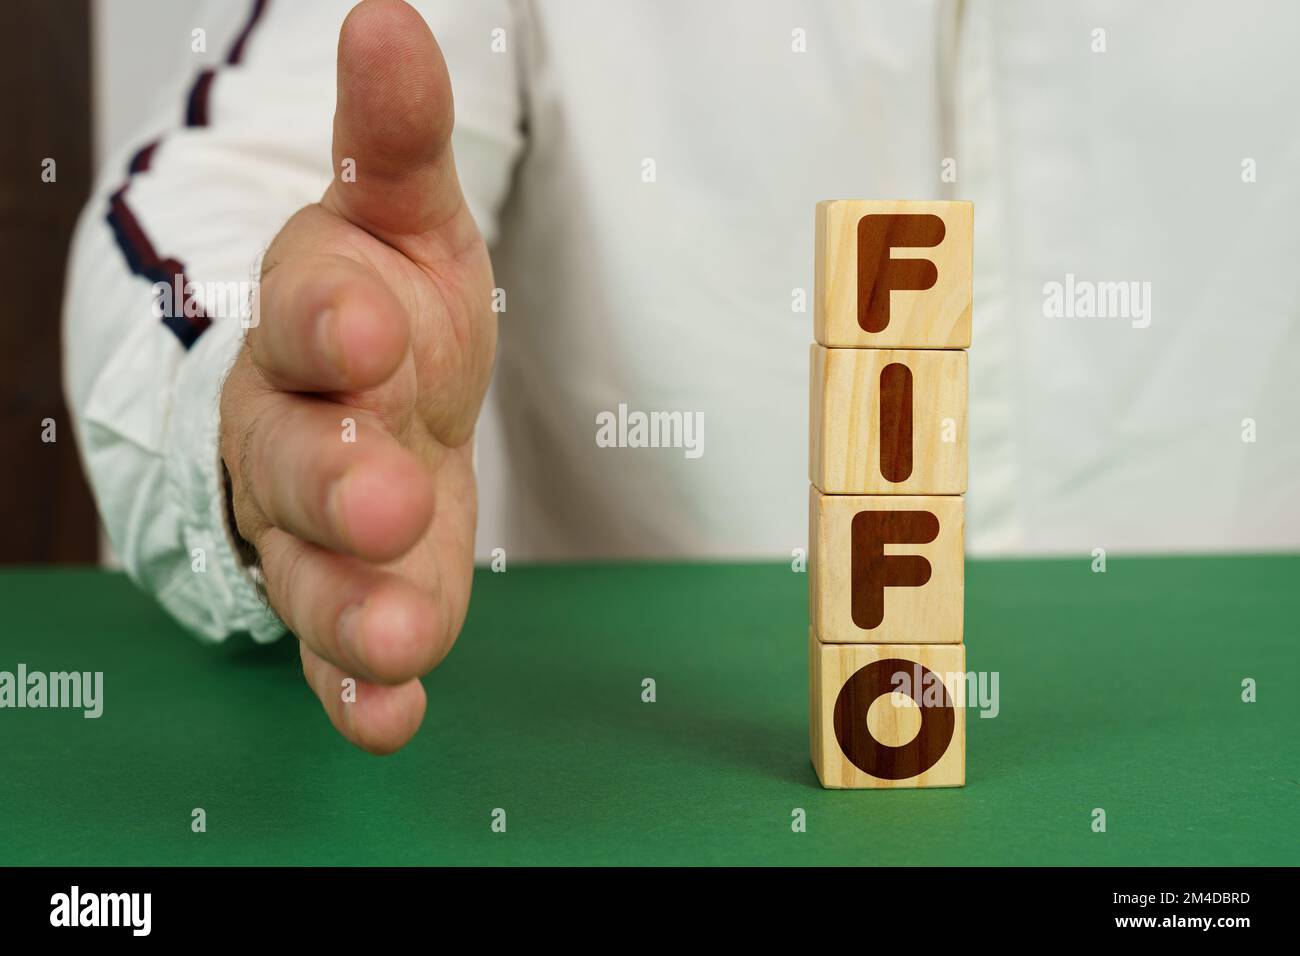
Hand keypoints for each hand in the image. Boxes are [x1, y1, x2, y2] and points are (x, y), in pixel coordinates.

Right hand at [218, 0, 494, 753]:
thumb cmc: (391, 303)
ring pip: (312, 569)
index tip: (371, 322)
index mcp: (320, 321)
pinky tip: (391, 717)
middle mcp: (302, 428)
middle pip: (299, 458)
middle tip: (389, 499)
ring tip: (400, 637)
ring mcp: (320, 524)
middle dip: (340, 479)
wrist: (370, 395)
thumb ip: (395, 136)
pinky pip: (338, 650)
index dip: (334, 318)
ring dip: (352, 605)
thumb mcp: (403, 214)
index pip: (310, 313)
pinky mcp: (352, 594)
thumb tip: (391, 20)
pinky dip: (360, 686)